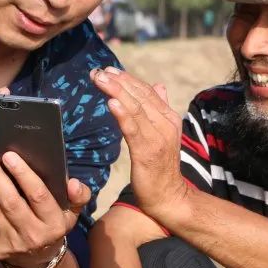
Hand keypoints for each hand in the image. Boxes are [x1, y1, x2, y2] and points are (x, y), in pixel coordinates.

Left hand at [0, 150, 90, 267]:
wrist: (36, 259)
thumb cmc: (52, 225)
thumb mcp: (71, 212)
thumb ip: (79, 196)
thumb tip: (74, 183)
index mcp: (54, 224)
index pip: (38, 195)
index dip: (23, 175)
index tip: (10, 156)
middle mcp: (33, 236)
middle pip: (11, 202)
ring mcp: (12, 244)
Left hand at [90, 67, 188, 221]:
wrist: (168, 196)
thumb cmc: (161, 167)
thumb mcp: (163, 133)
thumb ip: (160, 109)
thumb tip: (159, 85)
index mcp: (168, 118)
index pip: (147, 92)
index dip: (128, 79)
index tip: (109, 70)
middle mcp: (165, 123)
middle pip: (139, 96)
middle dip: (118, 82)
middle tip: (99, 71)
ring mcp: (157, 137)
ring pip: (135, 108)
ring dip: (117, 92)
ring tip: (101, 80)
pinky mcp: (147, 152)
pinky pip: (133, 130)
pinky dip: (122, 114)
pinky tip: (111, 103)